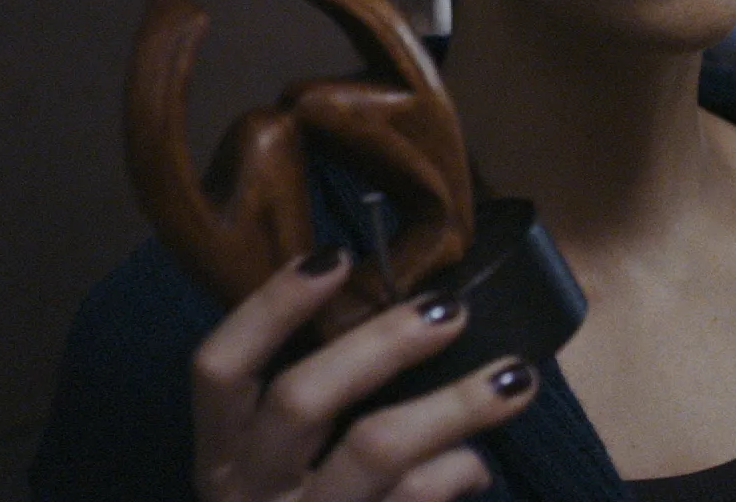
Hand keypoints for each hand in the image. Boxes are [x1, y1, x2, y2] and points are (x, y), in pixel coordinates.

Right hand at [191, 246, 537, 501]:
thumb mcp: (291, 462)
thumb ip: (331, 396)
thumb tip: (417, 317)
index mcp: (224, 453)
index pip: (219, 368)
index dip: (270, 308)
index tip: (335, 257)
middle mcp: (247, 490)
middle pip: (299, 399)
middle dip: (380, 344)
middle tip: (451, 308)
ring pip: (373, 450)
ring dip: (452, 405)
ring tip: (516, 377)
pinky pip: (413, 499)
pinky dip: (454, 471)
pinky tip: (479, 464)